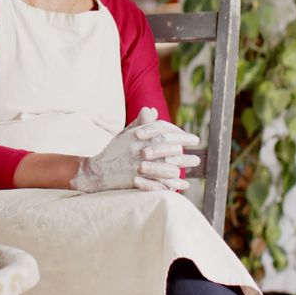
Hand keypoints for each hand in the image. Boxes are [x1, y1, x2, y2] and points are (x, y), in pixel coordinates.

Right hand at [70, 107, 199, 192]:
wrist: (97, 172)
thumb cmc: (114, 151)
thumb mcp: (125, 134)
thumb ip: (141, 123)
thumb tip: (153, 109)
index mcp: (138, 138)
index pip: (163, 131)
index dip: (180, 134)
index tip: (191, 138)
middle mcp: (139, 150)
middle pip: (168, 148)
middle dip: (185, 149)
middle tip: (197, 152)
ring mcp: (138, 167)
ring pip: (166, 166)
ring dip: (183, 166)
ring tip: (194, 164)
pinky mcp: (137, 181)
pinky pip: (159, 183)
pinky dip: (172, 184)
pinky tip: (182, 184)